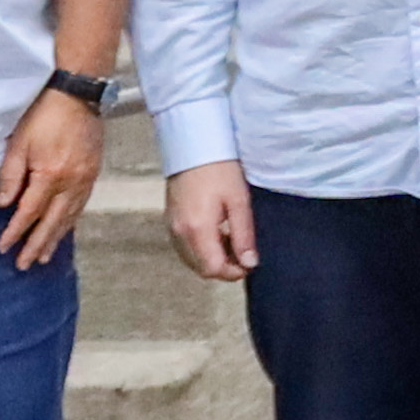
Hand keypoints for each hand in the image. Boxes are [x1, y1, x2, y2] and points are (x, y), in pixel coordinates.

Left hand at [0, 85, 104, 268]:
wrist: (78, 95)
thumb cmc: (44, 114)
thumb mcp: (19, 142)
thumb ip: (10, 175)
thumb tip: (4, 204)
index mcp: (50, 175)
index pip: (29, 212)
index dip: (15, 232)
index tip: (3, 248)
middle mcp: (71, 182)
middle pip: (52, 222)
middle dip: (38, 245)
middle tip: (25, 264)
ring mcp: (86, 179)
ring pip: (70, 217)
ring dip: (56, 238)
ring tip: (45, 256)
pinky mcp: (93, 173)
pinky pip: (81, 205)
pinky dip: (71, 221)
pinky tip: (64, 228)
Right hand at [161, 157, 258, 281]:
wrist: (193, 146)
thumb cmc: (219, 169)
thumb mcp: (239, 202)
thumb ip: (244, 235)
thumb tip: (249, 263)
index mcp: (198, 229)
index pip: (212, 269)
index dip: (233, 273)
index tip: (249, 264)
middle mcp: (180, 232)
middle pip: (201, 268)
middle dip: (223, 267)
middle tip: (242, 252)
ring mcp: (172, 227)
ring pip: (192, 260)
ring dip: (212, 258)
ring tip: (231, 239)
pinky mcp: (170, 220)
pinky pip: (185, 247)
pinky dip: (201, 248)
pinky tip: (216, 232)